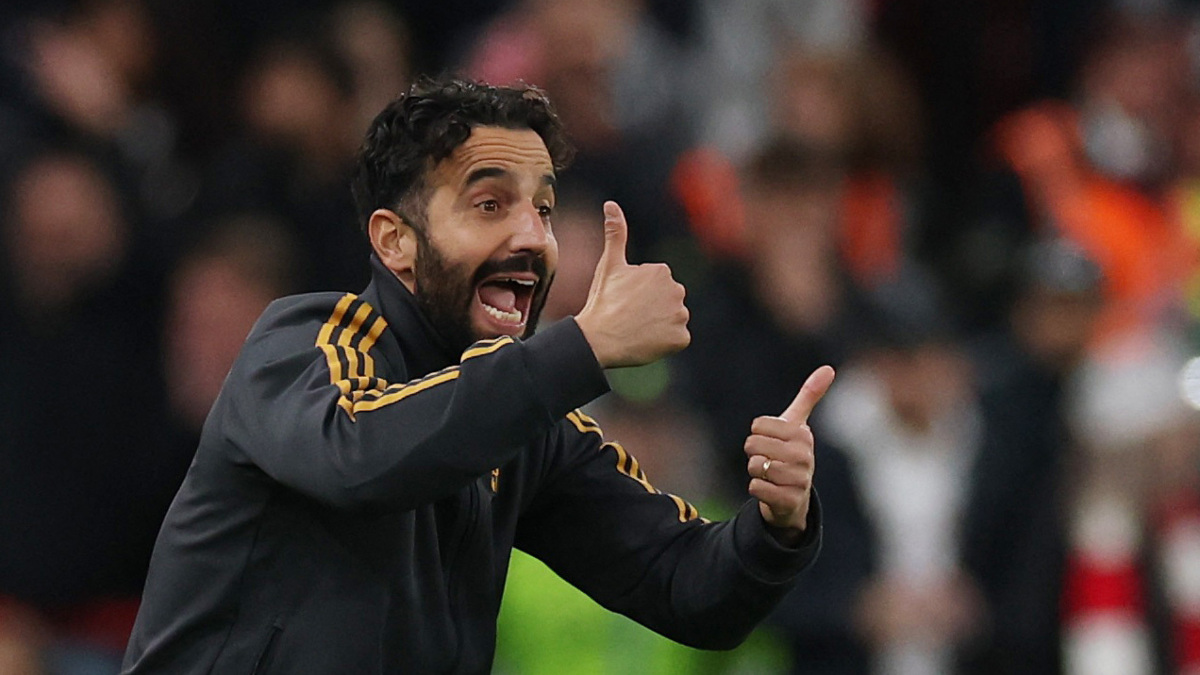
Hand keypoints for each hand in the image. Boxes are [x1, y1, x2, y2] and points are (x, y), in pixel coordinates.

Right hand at [575, 201, 689, 367]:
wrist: (599, 338)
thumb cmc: (603, 301)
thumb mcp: (609, 265)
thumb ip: (615, 234)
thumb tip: (611, 204)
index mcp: (662, 271)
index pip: (656, 285)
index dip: (638, 295)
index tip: (624, 301)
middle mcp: (677, 290)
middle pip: (667, 302)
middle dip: (652, 309)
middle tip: (629, 316)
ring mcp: (681, 315)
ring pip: (673, 320)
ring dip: (659, 326)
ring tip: (637, 329)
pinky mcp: (681, 338)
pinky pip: (677, 339)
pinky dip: (665, 342)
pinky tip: (646, 341)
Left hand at [745, 366, 834, 535]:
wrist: (795, 496)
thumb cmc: (792, 453)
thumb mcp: (798, 424)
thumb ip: (809, 395)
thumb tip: (829, 368)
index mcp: (804, 435)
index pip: (758, 425)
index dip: (757, 433)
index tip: (771, 439)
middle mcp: (804, 457)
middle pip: (753, 445)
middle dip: (754, 452)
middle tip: (768, 458)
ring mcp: (799, 480)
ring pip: (754, 466)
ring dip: (755, 470)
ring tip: (770, 473)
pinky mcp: (789, 501)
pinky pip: (756, 488)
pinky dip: (756, 487)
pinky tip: (768, 488)